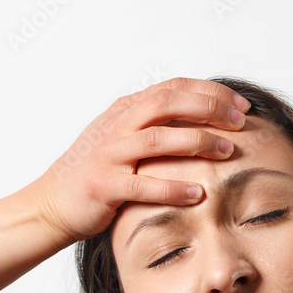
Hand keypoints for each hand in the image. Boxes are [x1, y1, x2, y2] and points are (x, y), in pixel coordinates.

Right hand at [29, 77, 250, 243]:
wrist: (52, 204)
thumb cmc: (95, 174)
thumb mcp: (123, 140)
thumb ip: (154, 126)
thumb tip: (200, 119)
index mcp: (125, 111)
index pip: (173, 88)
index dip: (210, 92)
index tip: (241, 105)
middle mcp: (117, 126)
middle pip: (167, 103)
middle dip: (209, 108)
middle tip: (241, 123)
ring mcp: (108, 154)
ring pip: (158, 139)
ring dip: (197, 142)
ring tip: (227, 151)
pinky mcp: (103, 185)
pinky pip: (143, 184)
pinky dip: (172, 188)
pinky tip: (198, 194)